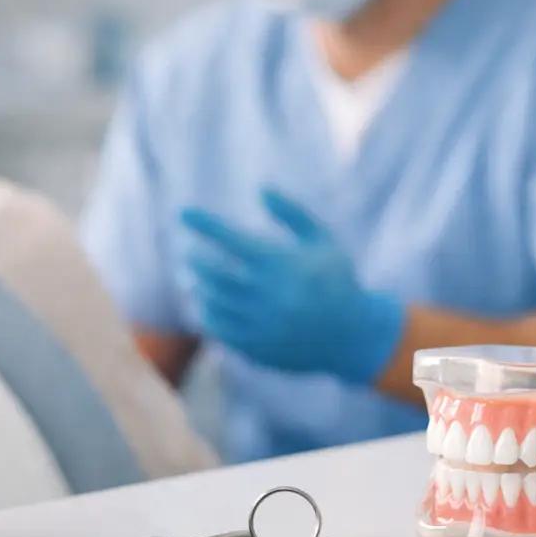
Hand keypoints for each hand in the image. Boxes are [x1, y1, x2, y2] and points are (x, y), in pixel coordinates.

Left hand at [179, 188, 405, 383]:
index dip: (205, 224)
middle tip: (189, 253)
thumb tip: (261, 189)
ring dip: (198, 286)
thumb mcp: (322, 240)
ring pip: (214, 302)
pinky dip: (207, 314)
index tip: (183, 213)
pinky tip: (204, 304)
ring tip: (194, 277)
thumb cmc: (336, 280)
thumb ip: (293, 213)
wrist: (352, 335)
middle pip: (215, 272)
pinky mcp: (257, 348)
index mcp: (282, 264)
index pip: (231, 239)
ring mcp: (261, 324)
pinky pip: (220, 330)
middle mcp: (268, 295)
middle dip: (197, 260)